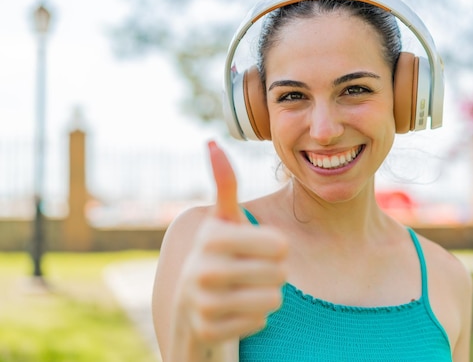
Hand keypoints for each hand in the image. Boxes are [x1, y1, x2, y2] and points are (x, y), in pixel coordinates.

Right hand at [177, 141, 287, 346]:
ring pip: (272, 301)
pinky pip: (260, 322)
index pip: (280, 245)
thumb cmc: (219, 253)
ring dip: (266, 296)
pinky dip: (253, 318)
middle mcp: (202, 269)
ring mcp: (203, 303)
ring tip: (244, 289)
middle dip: (273, 273)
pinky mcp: (208, 330)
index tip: (256, 248)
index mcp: (211, 236)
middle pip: (280, 274)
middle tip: (251, 272)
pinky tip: (234, 310)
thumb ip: (225, 183)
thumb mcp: (222, 219)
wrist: (190, 303)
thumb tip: (212, 143)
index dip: (275, 248)